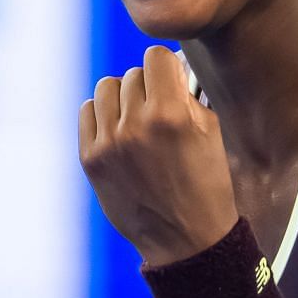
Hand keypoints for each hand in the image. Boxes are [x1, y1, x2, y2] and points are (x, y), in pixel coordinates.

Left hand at [79, 45, 239, 265]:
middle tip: (160, 112)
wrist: (186, 241)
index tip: (172, 82)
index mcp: (170, 115)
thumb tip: (166, 66)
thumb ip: (185, 93)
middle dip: (148, 87)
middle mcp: (135, 126)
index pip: (156, 56)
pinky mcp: (90, 159)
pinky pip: (87, 112)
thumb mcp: (210, 131)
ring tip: (137, 119)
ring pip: (106, 88)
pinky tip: (119, 132)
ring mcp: (108, 144)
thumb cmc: (206, 183)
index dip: (167, 67)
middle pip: (132, 74)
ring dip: (123, 98)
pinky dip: (102, 116)